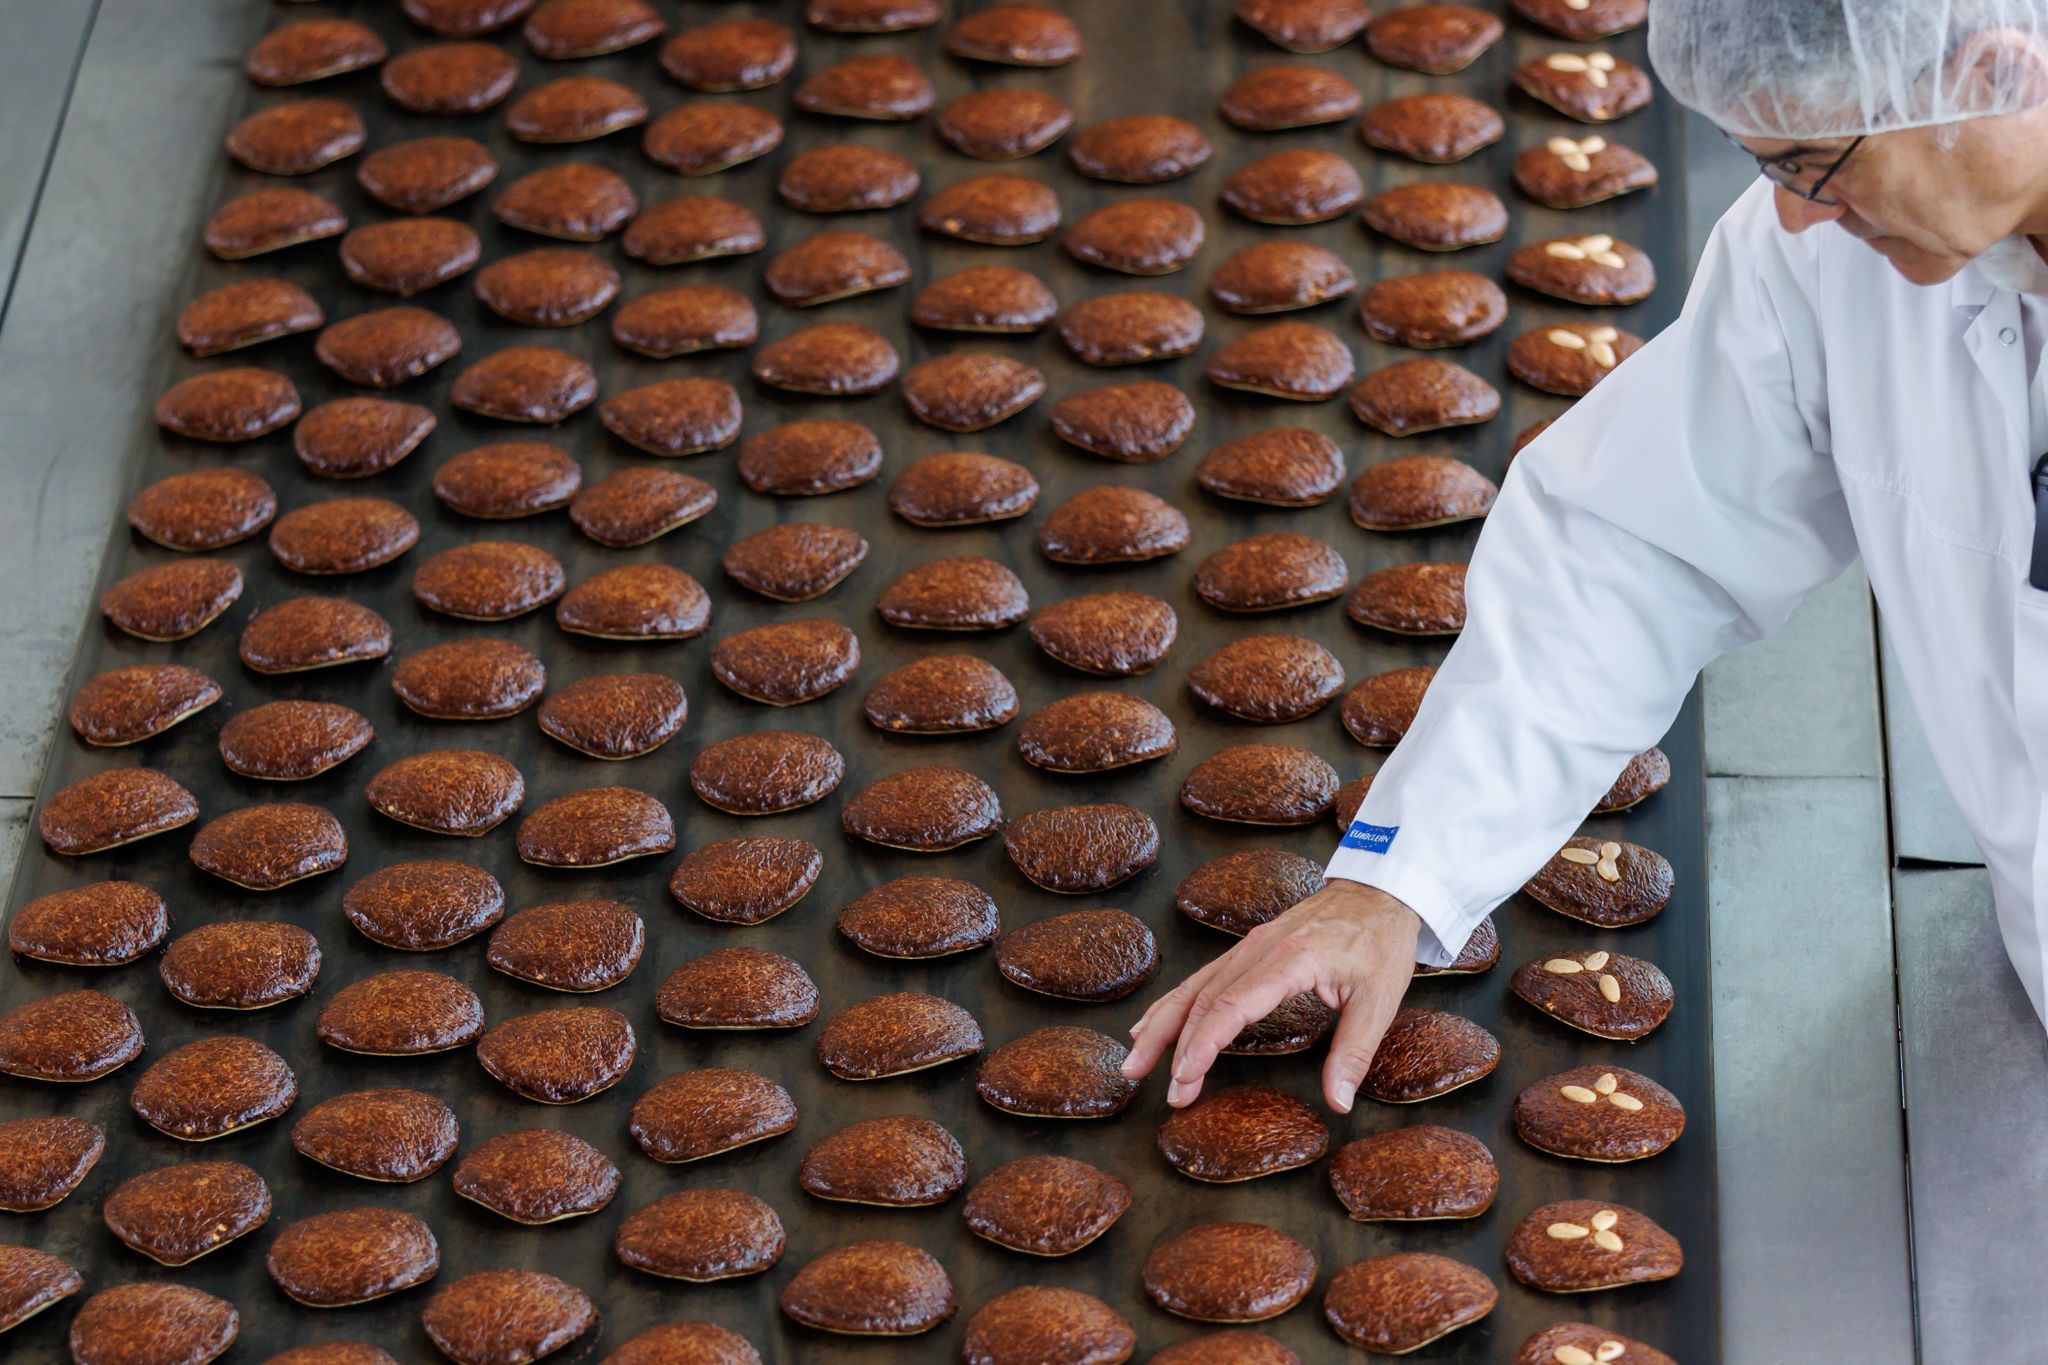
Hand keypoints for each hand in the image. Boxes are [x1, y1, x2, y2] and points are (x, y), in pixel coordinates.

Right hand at [1120, 880, 1421, 1113]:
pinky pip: (1201, 978)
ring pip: (1193, 987)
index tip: (1183, 1077)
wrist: (1378, 893)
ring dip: (1162, 1026)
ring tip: (1135, 1062)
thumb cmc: (1380, 942)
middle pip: (1202, 999)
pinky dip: (1174, 1004)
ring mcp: (1248, 946)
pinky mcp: (1247, 948)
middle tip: (1166, 1092)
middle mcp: (1258, 949)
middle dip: (1175, 1047)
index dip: (1203, 1044)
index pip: (1232, 1005)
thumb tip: (1339, 1102)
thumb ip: (1354, 1052)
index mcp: (1290, 959)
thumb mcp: (1379, 1000)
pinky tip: (1154, 1024)